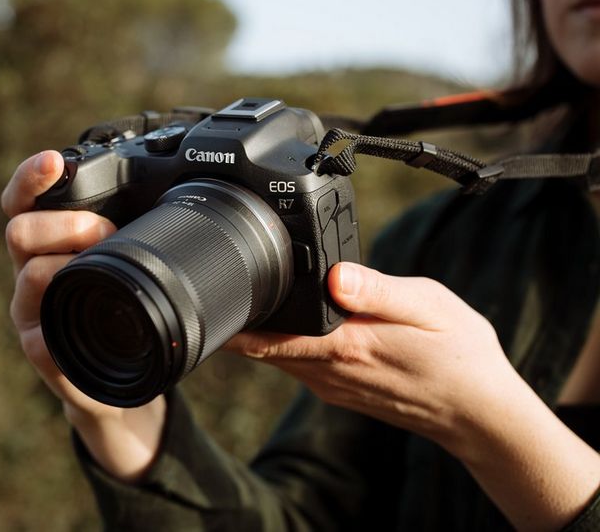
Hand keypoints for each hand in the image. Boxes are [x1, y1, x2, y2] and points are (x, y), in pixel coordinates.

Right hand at [2, 150, 165, 481]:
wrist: (120, 380)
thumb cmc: (124, 311)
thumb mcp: (128, 264)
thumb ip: (134, 232)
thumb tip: (181, 192)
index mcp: (48, 243)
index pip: (21, 201)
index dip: (31, 177)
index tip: (54, 160)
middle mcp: (28, 271)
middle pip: (20, 230)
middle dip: (69, 223)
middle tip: (106, 231)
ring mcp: (30, 312)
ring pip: (31, 275)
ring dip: (73, 267)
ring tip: (109, 276)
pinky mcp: (40, 350)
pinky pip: (42, 338)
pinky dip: (69, 327)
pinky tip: (91, 324)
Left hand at [226, 261, 514, 453]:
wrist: (479, 416)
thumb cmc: (460, 357)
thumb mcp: (429, 307)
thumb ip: (377, 291)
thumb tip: (334, 275)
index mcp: (345, 347)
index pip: (268, 338)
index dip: (236, 319)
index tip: (212, 296)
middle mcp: (329, 372)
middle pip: (264, 347)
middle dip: (242, 320)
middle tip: (224, 285)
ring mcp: (333, 386)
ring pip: (279, 357)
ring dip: (262, 332)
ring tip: (252, 297)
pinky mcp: (340, 391)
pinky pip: (299, 365)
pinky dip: (286, 344)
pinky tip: (295, 323)